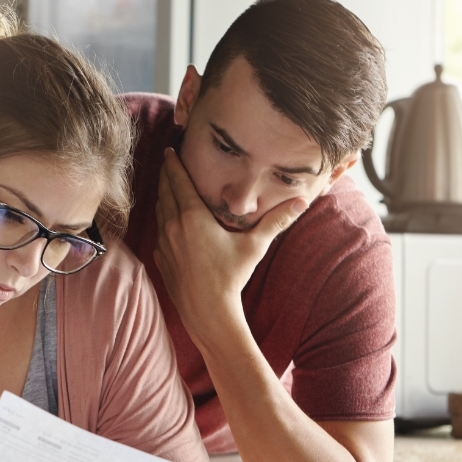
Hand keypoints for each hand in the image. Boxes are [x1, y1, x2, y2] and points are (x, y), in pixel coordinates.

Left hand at [153, 148, 309, 338]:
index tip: (169, 150)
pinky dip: (162, 219)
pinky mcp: (161, 258)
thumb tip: (302, 202)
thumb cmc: (231, 277)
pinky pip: (159, 231)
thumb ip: (277, 222)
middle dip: (166, 175)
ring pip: (159, 211)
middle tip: (167, 161)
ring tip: (167, 186)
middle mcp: (173, 226)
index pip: (179, 181)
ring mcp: (164, 243)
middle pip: (165, 192)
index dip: (173, 164)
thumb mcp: (255, 246)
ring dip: (162, 196)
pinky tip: (168, 220)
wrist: (208, 312)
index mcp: (193, 217)